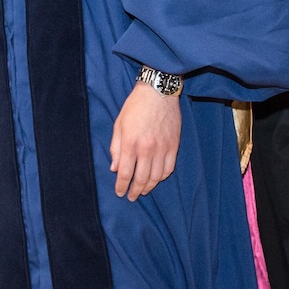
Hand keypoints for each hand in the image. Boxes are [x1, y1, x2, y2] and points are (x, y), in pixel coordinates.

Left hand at [110, 79, 181, 200]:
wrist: (158, 92)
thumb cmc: (135, 106)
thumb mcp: (119, 125)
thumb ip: (116, 148)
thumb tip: (115, 168)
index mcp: (131, 143)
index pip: (125, 173)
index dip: (122, 186)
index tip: (120, 193)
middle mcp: (147, 149)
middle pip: (141, 179)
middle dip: (135, 191)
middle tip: (131, 197)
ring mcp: (162, 148)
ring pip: (157, 177)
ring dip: (149, 186)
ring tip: (143, 190)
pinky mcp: (174, 145)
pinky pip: (169, 168)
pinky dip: (163, 176)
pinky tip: (157, 178)